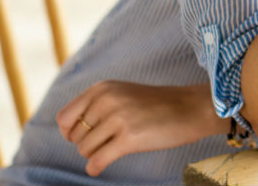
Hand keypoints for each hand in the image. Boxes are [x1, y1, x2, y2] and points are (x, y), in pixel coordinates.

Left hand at [55, 81, 225, 176]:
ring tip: (113, 149)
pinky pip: (97, 161)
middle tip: (107, 142)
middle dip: (87, 143)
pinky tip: (99, 167)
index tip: (84, 136)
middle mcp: (107, 100)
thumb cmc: (158, 104)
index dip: (70, 131)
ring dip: (95, 154)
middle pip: (74, 136)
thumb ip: (96, 104)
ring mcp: (118, 118)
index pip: (65, 117)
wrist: (192, 108)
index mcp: (103, 88)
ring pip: (85, 149)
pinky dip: (95, 167)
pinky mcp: (129, 138)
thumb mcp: (123, 93)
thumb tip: (65, 129)